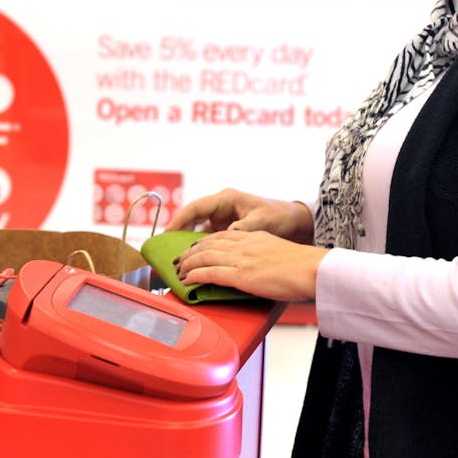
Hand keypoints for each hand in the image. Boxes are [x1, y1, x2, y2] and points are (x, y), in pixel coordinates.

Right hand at [168, 188, 314, 242]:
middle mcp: (220, 206)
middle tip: (163, 247)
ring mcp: (221, 217)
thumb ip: (244, 228)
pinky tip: (193, 259)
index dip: (180, 218)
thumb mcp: (263, 221)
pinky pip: (206, 236)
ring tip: (175, 255)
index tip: (167, 232)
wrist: (294, 222)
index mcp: (226, 199)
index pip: (196, 207)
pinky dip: (198, 246)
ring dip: (186, 240)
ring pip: (196, 227)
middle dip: (178, 231)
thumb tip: (227, 236)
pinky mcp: (225, 228)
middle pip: (192, 217)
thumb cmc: (279, 217)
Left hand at [176, 228, 326, 302]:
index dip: (204, 242)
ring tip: (178, 271)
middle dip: (190, 252)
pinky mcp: (242, 275)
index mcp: (254, 237)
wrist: (313, 270)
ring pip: (205, 256)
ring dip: (188, 263)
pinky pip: (210, 273)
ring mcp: (242, 259)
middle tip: (180, 259)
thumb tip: (256, 265)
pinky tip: (187, 279)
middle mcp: (245, 244)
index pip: (222, 235)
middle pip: (208, 244)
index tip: (194, 248)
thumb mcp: (278, 251)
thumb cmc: (303, 267)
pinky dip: (195, 275)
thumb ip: (263, 253)